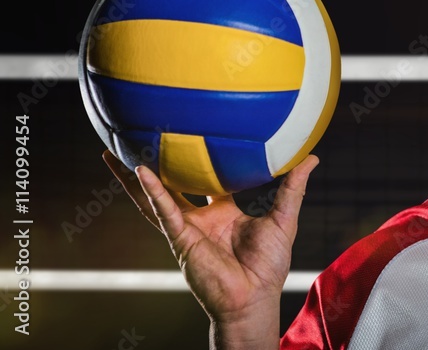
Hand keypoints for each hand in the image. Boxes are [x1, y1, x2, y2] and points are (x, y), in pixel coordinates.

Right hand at [104, 150, 318, 332]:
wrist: (253, 299)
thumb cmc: (269, 266)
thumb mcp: (284, 218)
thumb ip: (293, 187)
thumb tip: (311, 156)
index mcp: (223, 210)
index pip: (207, 178)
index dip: (198, 158)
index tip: (192, 132)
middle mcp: (201, 216)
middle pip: (172, 183)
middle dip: (154, 163)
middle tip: (139, 136)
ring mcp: (187, 227)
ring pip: (154, 196)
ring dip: (134, 177)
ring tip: (113, 153)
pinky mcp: (180, 238)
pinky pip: (163, 212)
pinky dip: (152, 192)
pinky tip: (139, 172)